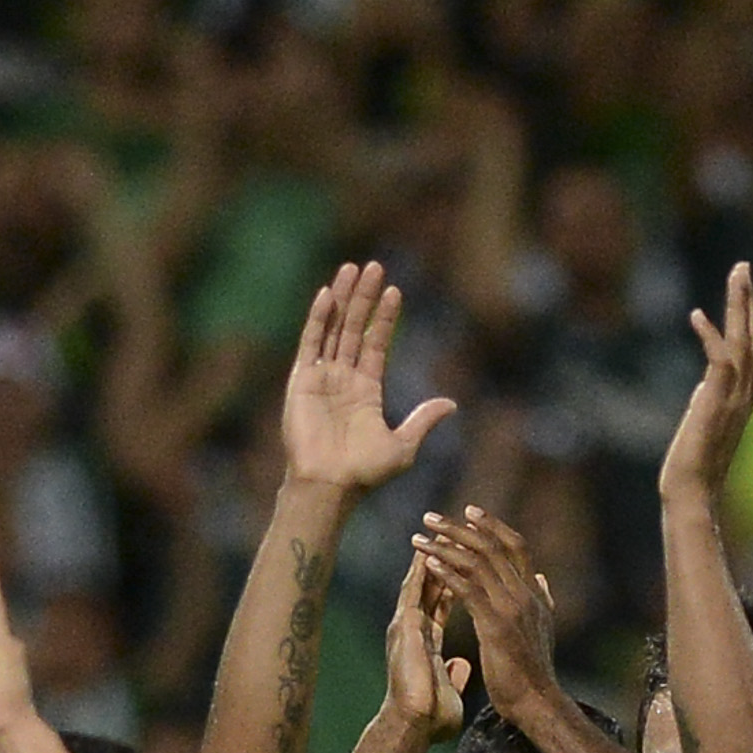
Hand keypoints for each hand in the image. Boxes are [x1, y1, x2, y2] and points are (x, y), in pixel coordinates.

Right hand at [281, 261, 457, 493]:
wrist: (331, 486)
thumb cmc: (365, 473)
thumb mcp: (403, 446)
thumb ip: (423, 420)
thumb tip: (451, 404)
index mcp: (366, 390)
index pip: (377, 343)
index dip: (386, 317)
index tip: (396, 291)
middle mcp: (343, 378)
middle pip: (355, 327)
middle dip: (365, 297)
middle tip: (375, 266)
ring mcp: (321, 377)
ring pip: (334, 327)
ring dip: (343, 298)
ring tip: (353, 269)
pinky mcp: (301, 380)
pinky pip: (310, 342)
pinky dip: (318, 318)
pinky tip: (328, 294)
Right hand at [381, 549, 472, 739]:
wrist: (413, 725)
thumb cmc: (428, 714)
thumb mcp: (447, 687)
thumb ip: (453, 671)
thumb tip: (460, 664)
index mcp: (426, 638)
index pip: (443, 598)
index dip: (455, 575)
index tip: (468, 554)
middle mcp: (414, 626)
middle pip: (431, 582)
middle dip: (443, 555)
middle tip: (453, 529)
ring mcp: (406, 625)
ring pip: (420, 581)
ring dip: (431, 555)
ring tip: (440, 530)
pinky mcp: (404, 629)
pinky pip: (414, 593)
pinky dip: (421, 572)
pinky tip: (428, 552)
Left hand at [413, 508, 557, 718]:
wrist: (537, 702)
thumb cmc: (534, 671)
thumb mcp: (543, 628)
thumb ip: (541, 600)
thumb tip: (541, 579)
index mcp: (534, 594)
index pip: (515, 547)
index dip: (492, 527)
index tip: (469, 513)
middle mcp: (525, 594)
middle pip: (492, 547)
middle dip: (460, 529)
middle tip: (431, 517)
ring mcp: (512, 608)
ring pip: (478, 563)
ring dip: (445, 546)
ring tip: (419, 537)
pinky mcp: (496, 625)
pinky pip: (469, 589)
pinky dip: (448, 573)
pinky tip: (428, 563)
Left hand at [661, 261, 752, 498]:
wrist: (692, 492)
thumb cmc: (694, 467)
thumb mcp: (704, 425)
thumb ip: (709, 402)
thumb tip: (703, 390)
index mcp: (745, 399)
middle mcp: (745, 395)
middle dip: (752, 302)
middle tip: (747, 268)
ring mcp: (733, 399)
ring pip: (744, 343)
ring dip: (739, 306)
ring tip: (736, 275)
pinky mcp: (714, 403)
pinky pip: (718, 361)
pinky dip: (710, 335)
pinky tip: (696, 315)